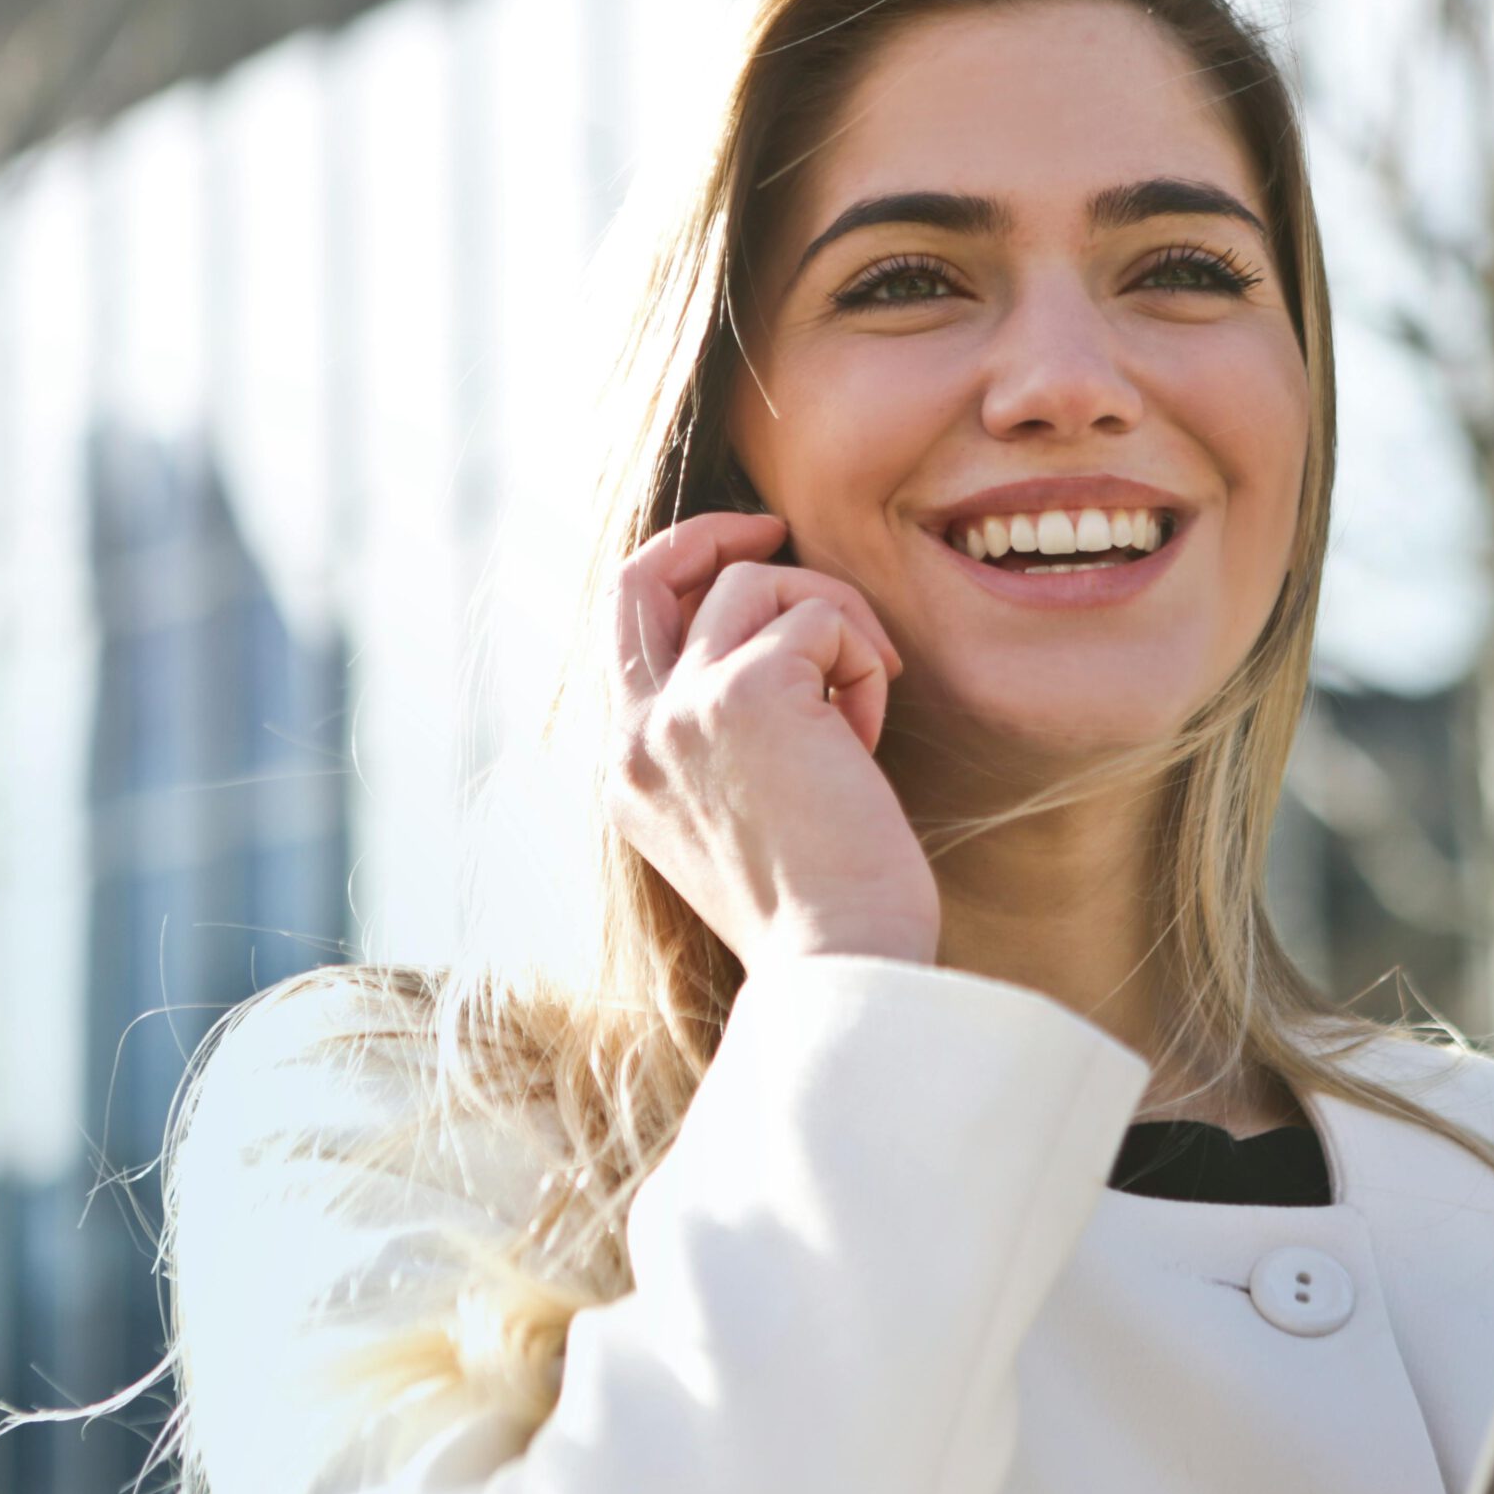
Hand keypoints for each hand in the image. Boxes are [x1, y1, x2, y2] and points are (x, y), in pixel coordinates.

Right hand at [602, 510, 939, 971]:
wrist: (841, 964)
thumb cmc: (821, 909)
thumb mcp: (739, 819)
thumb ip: (722, 739)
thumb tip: (774, 649)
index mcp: (627, 772)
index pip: (625, 631)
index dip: (683, 577)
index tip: (748, 562)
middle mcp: (635, 736)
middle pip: (642, 575)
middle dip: (710, 534)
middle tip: (776, 528)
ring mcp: (682, 710)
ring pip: (757, 584)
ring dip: (832, 623)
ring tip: (862, 705)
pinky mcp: (747, 691)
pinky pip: (821, 617)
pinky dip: (862, 660)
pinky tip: (869, 737)